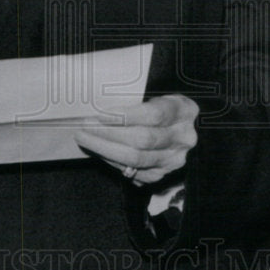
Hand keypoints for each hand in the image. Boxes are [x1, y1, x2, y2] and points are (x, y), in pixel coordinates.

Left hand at [75, 95, 198, 185]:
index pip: (155, 114)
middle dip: (108, 133)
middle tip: (84, 126)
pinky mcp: (162, 174)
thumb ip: (137, 98)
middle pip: (143, 139)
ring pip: (135, 159)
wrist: (181, 130)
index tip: (100, 113)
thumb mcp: (158, 94)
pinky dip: (112, 161)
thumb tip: (100, 104)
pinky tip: (99, 151)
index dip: (126, 115)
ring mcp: (173, 159)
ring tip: (85, 138)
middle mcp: (183, 137)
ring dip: (105, 149)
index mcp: (184, 110)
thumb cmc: (163, 107)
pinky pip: (133, 172)